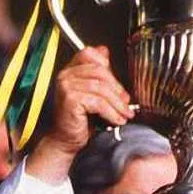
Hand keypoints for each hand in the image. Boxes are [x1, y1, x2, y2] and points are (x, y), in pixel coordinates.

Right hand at [27, 47, 132, 182]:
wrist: (66, 141)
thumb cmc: (79, 121)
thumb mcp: (93, 94)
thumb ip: (99, 75)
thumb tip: (106, 52)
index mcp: (70, 70)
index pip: (89, 54)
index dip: (107, 66)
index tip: (118, 85)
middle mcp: (66, 75)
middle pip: (99, 71)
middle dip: (117, 89)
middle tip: (126, 103)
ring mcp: (66, 86)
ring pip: (101, 88)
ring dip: (117, 103)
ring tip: (125, 114)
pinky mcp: (70, 99)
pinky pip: (98, 102)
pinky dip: (111, 112)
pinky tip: (116, 120)